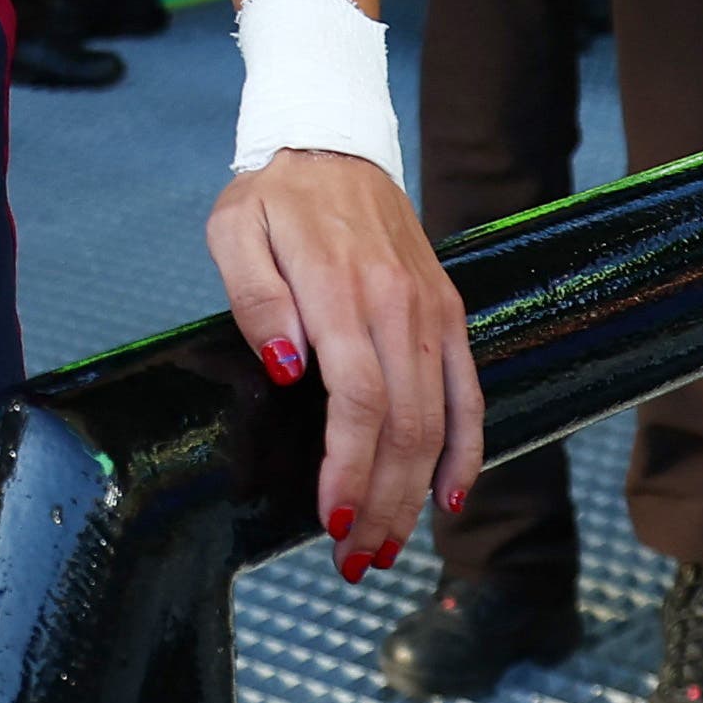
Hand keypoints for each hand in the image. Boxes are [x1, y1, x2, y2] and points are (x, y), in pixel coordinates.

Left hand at [206, 149, 482, 577]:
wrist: (334, 142)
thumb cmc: (274, 194)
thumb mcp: (234, 229)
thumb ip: (255, 298)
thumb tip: (288, 366)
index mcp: (342, 287)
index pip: (358, 399)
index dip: (349, 468)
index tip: (329, 521)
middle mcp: (397, 304)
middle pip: (403, 426)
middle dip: (382, 504)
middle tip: (354, 560)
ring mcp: (430, 310)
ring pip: (438, 420)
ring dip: (416, 493)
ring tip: (388, 546)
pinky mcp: (448, 312)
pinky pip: (468, 391)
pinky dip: (467, 448)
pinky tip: (450, 496)